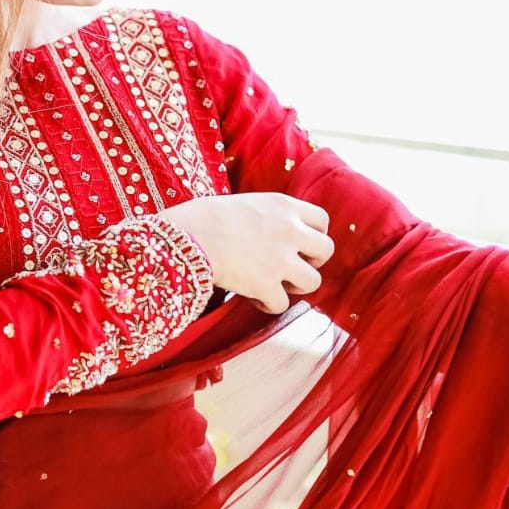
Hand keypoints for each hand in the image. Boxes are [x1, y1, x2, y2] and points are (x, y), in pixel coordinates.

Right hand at [158, 192, 335, 313]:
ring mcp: (281, 260)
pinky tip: (252, 297)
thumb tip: (266, 232)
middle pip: (326, 250)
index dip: (313, 235)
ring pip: (313, 282)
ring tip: (272, 284)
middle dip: (311, 262)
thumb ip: (266, 217)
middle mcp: (290, 231)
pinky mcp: (267, 286)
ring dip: (294, 286)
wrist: (182, 238)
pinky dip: (268, 304)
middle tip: (288, 267)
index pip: (322, 220)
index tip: (297, 244)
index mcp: (284, 206)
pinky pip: (282, 304)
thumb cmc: (201, 218)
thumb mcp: (243, 204)